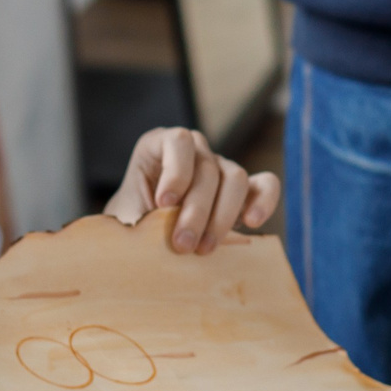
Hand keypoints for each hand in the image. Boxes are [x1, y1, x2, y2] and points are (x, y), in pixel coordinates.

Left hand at [106, 127, 279, 252]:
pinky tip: (252, 223)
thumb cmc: (132, 227)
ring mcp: (221, 169)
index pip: (178, 142)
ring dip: (222, 216)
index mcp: (160, 146)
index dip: (176, 171)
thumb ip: (136, 219)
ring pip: (234, 178)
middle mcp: (194, 152)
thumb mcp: (125, 220)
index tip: (165, 204)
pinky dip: (264, 202)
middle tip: (182, 245)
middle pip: (207, 168)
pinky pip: (265, 185)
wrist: (144, 244)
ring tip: (205, 249)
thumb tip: (149, 229)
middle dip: (196, 210)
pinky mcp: (244, 192)